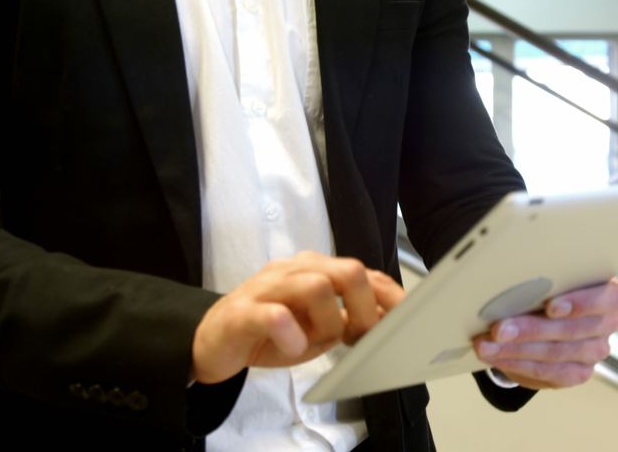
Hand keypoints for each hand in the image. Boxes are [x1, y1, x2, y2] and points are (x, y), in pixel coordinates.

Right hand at [191, 251, 404, 383]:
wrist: (212, 342)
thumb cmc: (269, 332)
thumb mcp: (319, 328)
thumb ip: (350, 319)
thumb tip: (389, 322)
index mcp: (316, 270)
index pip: (364, 272)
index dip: (390, 297)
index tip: (405, 321)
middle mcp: (294, 271)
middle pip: (347, 270)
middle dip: (364, 308)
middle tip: (357, 337)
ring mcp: (267, 287)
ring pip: (316, 286)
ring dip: (329, 322)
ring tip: (319, 342)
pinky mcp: (242, 311)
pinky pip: (274, 314)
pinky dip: (292, 334)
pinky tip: (293, 348)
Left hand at [473, 278, 617, 388]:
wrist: (548, 318)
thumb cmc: (550, 287)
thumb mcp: (551, 277)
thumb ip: (543, 279)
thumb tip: (506, 282)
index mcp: (610, 292)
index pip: (609, 299)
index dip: (580, 303)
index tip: (550, 307)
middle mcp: (607, 323)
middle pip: (572, 330)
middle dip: (530, 330)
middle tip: (498, 329)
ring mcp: (596, 351)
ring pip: (556, 353)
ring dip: (516, 350)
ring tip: (486, 345)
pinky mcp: (579, 373)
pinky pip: (548, 373)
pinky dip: (517, 364)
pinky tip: (497, 358)